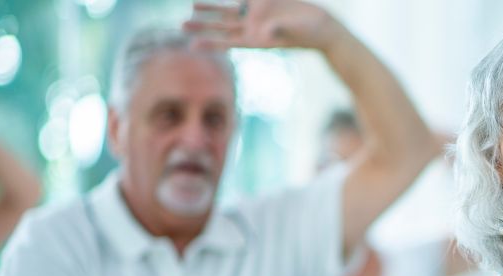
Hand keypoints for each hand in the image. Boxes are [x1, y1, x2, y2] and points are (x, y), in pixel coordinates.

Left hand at [183, 0, 342, 52]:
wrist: (322, 26)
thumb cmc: (310, 33)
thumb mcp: (295, 32)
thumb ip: (280, 30)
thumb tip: (266, 31)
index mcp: (257, 40)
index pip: (228, 42)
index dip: (210, 43)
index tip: (192, 45)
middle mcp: (253, 29)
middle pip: (221, 28)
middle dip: (202, 26)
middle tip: (181, 26)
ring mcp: (256, 16)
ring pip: (227, 13)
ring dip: (209, 10)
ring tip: (191, 7)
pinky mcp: (262, 4)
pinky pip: (241, 0)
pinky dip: (229, 0)